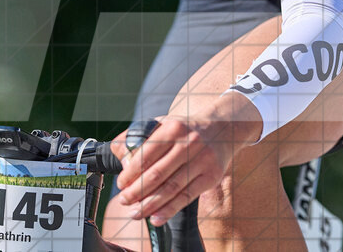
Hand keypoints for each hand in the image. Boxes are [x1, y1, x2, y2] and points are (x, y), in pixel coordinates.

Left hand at [110, 94, 261, 226]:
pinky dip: (170, 210)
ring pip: (172, 188)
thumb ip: (139, 136)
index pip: (147, 154)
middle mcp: (189, 143)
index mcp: (173, 128)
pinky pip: (187, 197)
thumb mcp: (164, 123)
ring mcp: (202, 160)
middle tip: (124, 201)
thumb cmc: (186, 129)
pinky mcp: (211, 176)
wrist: (223, 129)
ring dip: (150, 204)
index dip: (131, 172)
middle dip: (137, 191)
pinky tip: (156, 218)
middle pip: (158, 174)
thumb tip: (119, 154)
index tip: (121, 184)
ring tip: (135, 213)